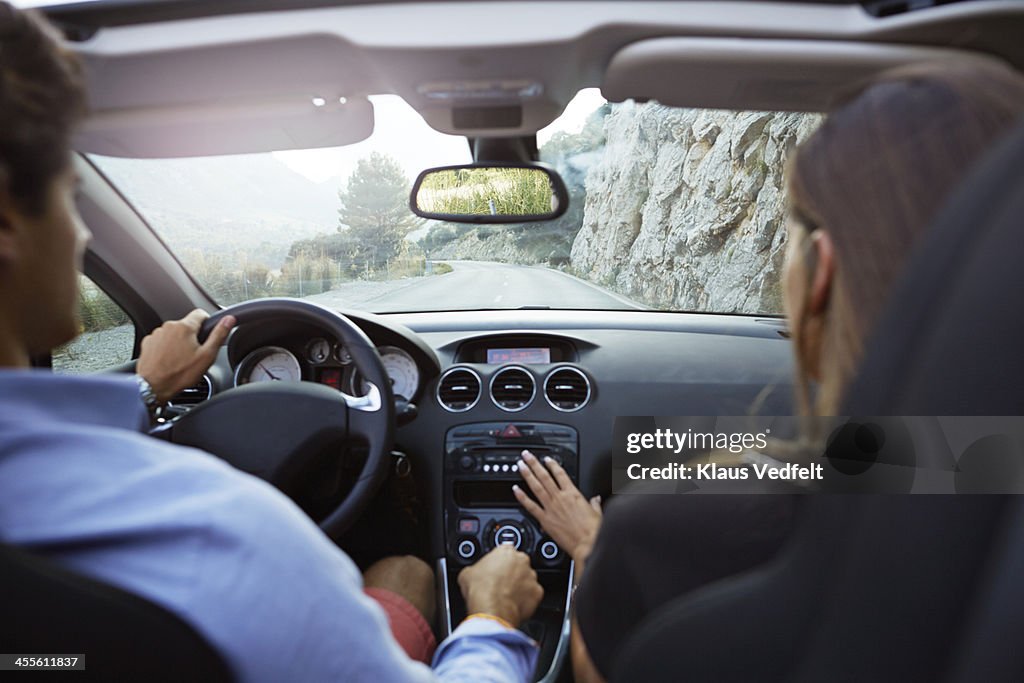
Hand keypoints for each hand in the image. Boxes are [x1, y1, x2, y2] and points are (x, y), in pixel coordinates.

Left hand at [137, 309, 235, 402]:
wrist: (153, 387)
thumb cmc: (180, 374)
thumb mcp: (207, 356)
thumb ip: (218, 335)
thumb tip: (229, 319)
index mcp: (185, 327)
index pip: (200, 313)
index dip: (207, 323)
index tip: (207, 335)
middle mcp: (168, 326)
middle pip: (186, 325)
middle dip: (192, 337)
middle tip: (195, 354)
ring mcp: (156, 334)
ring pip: (173, 333)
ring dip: (178, 342)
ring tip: (180, 360)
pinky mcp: (147, 343)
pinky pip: (161, 340)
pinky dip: (166, 348)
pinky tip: (169, 361)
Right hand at [458, 545, 542, 627]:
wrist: (491, 610)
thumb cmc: (480, 591)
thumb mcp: (467, 574)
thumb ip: (474, 568)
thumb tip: (472, 573)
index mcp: (505, 551)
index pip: (506, 549)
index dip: (499, 560)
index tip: (496, 567)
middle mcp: (522, 560)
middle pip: (519, 563)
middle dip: (512, 572)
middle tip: (500, 583)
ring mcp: (532, 576)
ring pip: (527, 579)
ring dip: (520, 585)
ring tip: (506, 596)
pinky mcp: (538, 592)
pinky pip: (533, 594)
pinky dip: (526, 599)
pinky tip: (514, 604)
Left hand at [513, 449, 601, 563]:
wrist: (587, 543)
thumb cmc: (593, 530)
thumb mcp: (597, 513)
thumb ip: (594, 503)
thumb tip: (596, 499)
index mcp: (573, 494)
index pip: (560, 474)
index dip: (552, 464)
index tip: (546, 459)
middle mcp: (560, 498)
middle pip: (544, 476)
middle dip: (534, 464)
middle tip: (526, 455)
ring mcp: (551, 508)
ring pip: (536, 487)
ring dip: (527, 475)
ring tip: (520, 466)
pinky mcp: (545, 520)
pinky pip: (530, 506)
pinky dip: (522, 497)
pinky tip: (515, 490)